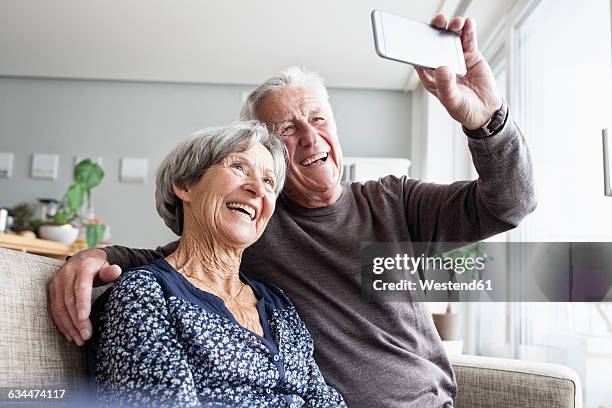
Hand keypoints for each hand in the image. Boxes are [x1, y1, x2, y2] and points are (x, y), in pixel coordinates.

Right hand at [48, 248, 121, 344]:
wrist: (83, 258)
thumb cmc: (99, 266)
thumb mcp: (107, 266)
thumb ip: (111, 271)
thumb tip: (116, 271)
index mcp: (83, 267)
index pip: (81, 287)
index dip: (82, 303)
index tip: (85, 318)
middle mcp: (67, 274)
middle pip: (70, 301)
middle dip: (77, 321)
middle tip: (86, 336)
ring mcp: (57, 282)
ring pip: (60, 308)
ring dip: (69, 326)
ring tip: (80, 340)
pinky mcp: (52, 290)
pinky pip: (54, 310)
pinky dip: (61, 324)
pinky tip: (70, 335)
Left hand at [415, 15, 502, 129]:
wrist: (485, 110)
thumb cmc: (463, 108)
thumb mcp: (452, 100)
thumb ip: (446, 85)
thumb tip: (442, 69)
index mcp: (431, 76)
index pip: (421, 58)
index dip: (418, 46)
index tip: (418, 35)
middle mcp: (442, 64)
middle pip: (435, 43)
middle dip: (436, 30)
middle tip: (438, 22)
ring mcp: (456, 58)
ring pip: (452, 38)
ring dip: (453, 28)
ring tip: (456, 23)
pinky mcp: (470, 55)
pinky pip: (468, 40)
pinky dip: (468, 31)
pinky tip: (468, 23)